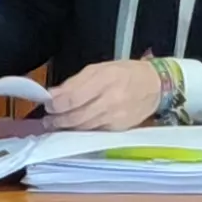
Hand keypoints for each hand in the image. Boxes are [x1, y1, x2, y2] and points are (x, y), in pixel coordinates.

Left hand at [40, 57, 165, 131]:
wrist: (155, 86)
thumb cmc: (125, 73)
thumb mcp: (100, 68)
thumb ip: (75, 82)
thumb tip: (54, 94)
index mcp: (105, 79)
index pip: (74, 97)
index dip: (57, 104)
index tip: (47, 105)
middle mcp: (110, 100)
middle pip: (77, 116)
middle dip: (58, 120)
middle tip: (47, 120)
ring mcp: (115, 117)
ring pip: (84, 127)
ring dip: (66, 128)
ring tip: (55, 124)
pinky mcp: (118, 129)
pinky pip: (94, 132)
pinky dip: (81, 131)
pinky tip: (73, 128)